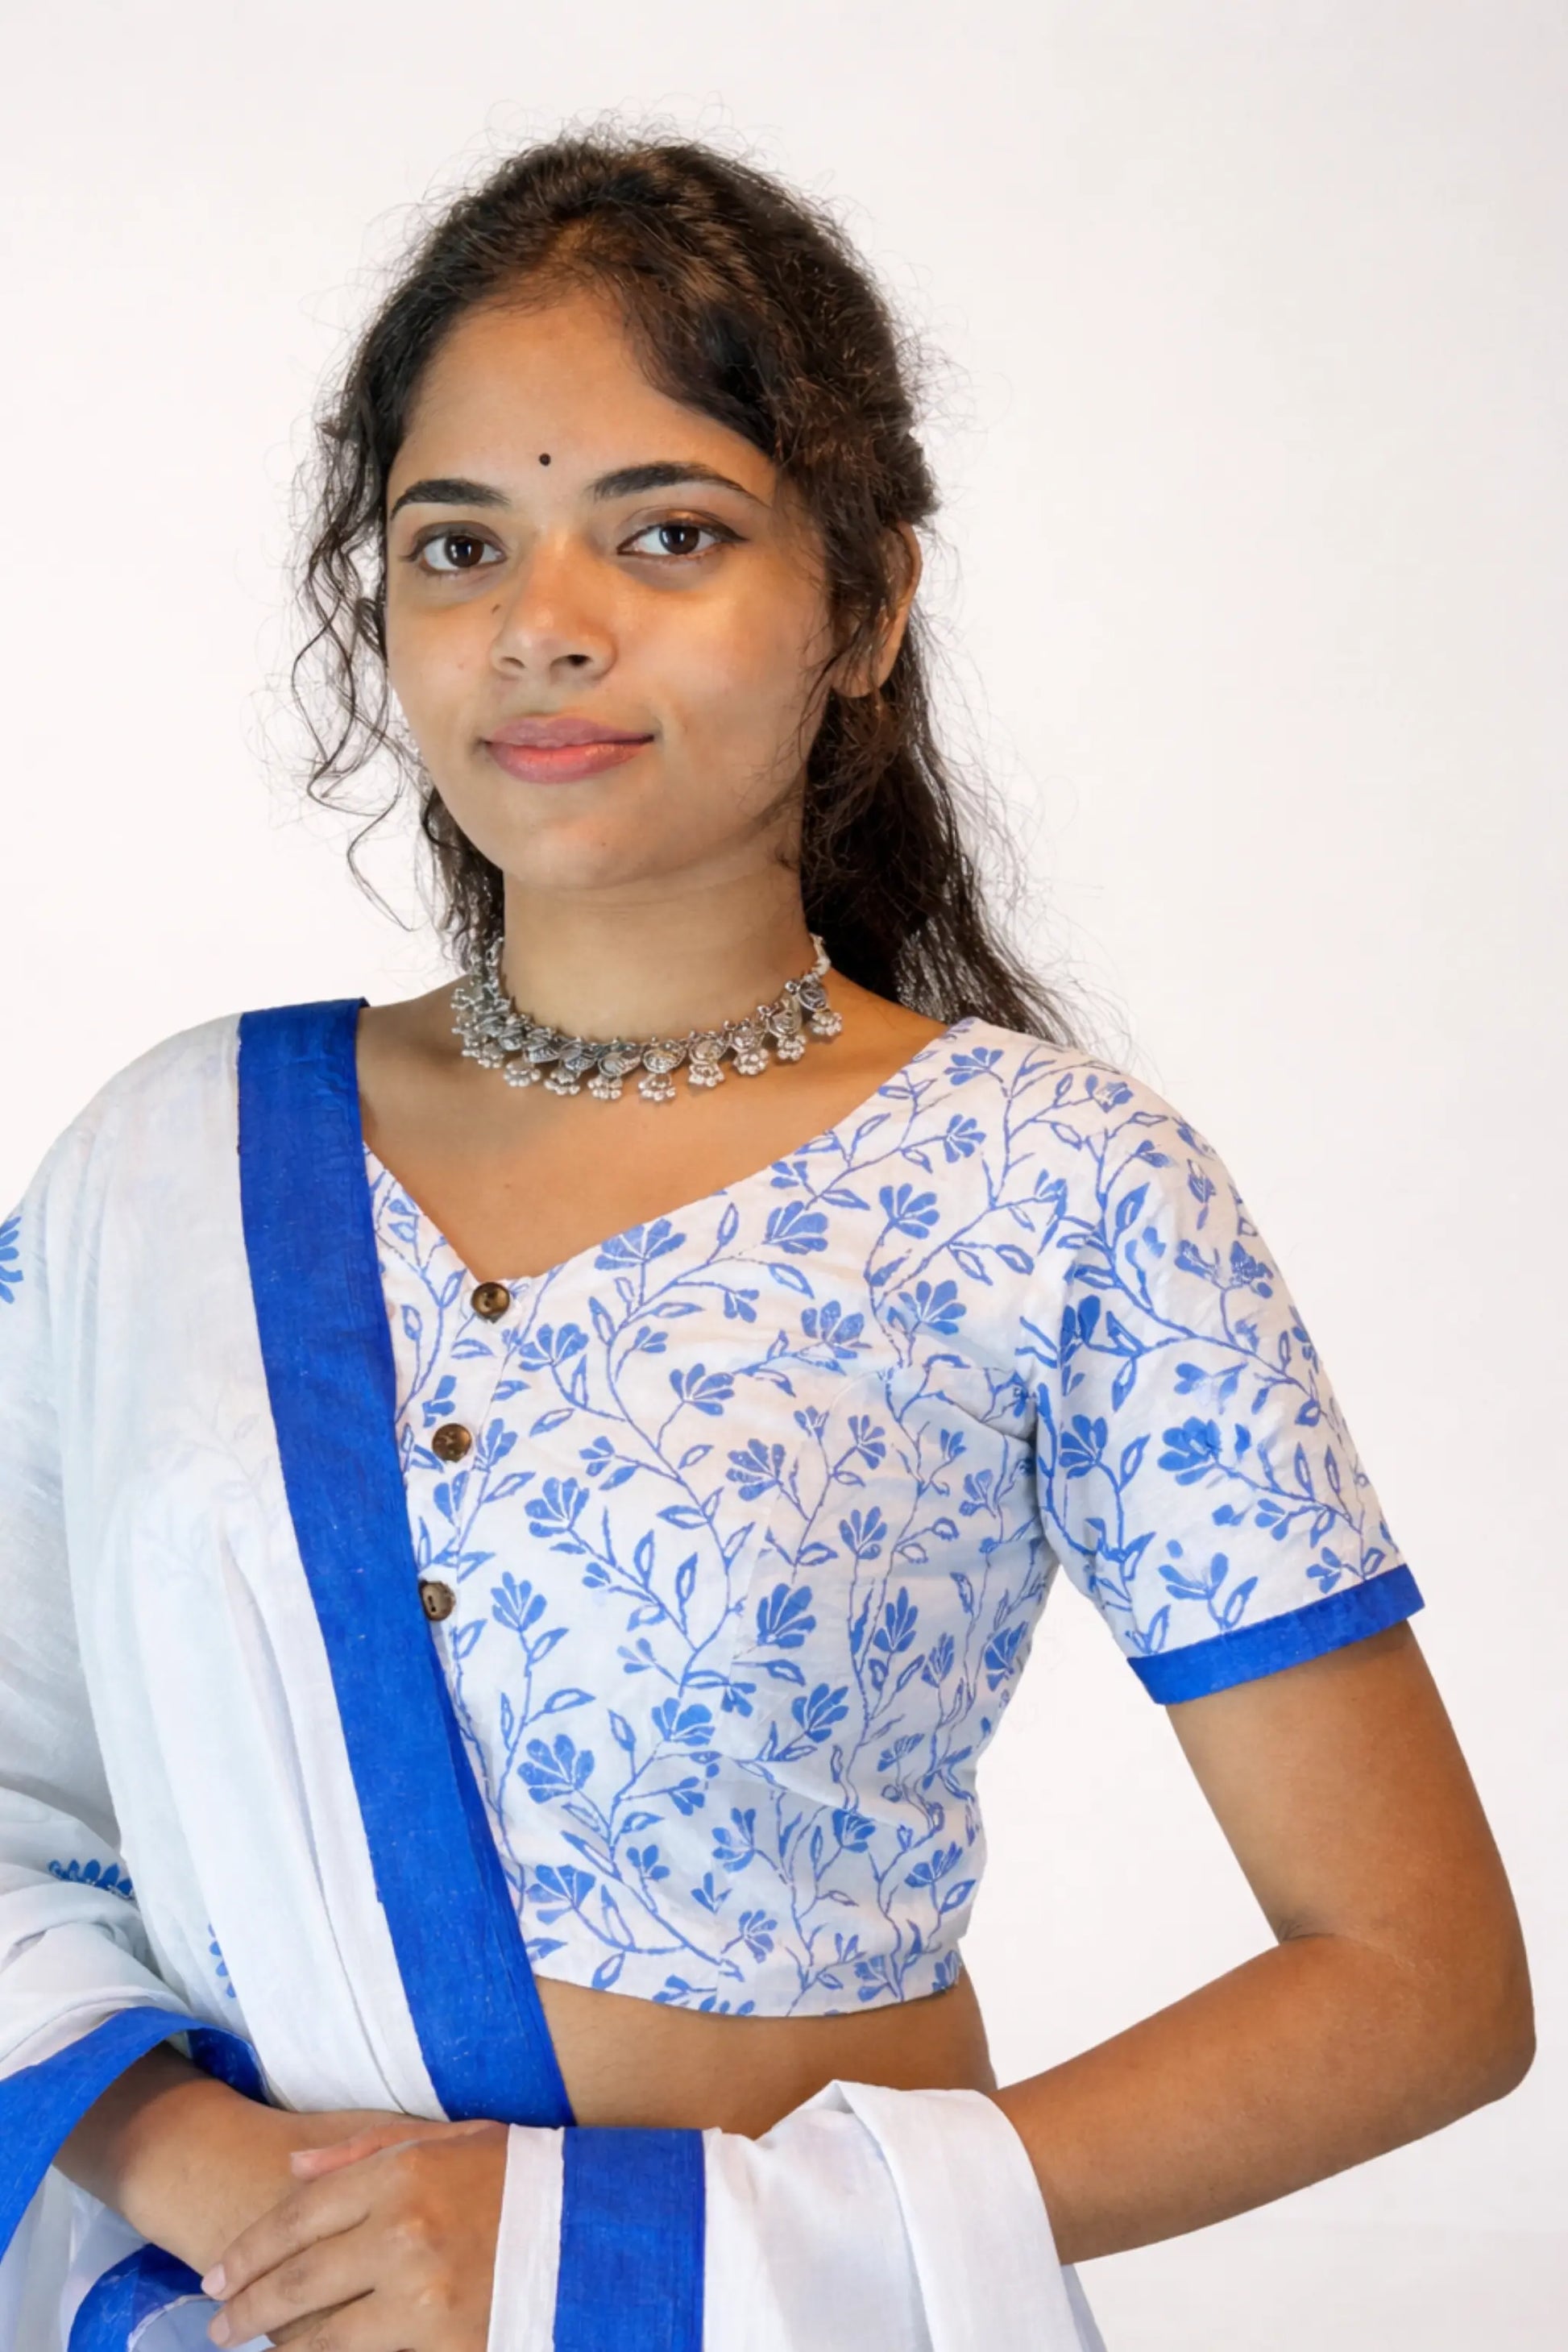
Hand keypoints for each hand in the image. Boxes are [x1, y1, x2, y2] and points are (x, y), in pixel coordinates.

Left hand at [202, 2115, 508, 2348]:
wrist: (602, 2228)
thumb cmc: (521, 2176)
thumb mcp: (450, 2141)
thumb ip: (364, 2153)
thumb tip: (293, 2169)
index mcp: (403, 2175)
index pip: (296, 2218)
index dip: (246, 2252)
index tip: (216, 2277)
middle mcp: (403, 2236)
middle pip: (295, 2283)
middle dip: (243, 2310)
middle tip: (216, 2326)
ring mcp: (423, 2299)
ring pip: (321, 2339)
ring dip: (280, 2349)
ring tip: (259, 2350)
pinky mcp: (445, 2346)